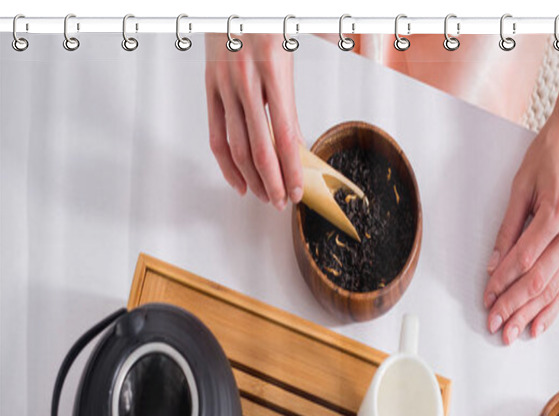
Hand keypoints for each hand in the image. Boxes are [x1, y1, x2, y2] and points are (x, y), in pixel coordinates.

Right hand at [205, 34, 303, 208]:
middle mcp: (246, 79)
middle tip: (282, 201)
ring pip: (236, 146)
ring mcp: (224, 84)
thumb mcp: (288, 60)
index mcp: (273, 71)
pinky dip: (226, 164)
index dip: (291, 169)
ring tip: (265, 196)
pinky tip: (240, 182)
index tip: (297, 190)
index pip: (284, 135)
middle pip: (259, 147)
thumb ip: (291, 107)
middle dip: (273, 182)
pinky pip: (215, 135)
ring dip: (252, 178)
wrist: (235, 2)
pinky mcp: (209, 88)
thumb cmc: (266, 25)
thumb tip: (298, 148)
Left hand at [484, 111, 558, 343]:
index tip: (485, 298)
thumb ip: (506, 231)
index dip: (502, 283)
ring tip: (511, 333)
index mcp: (557, 215)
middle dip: (514, 306)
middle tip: (494, 325)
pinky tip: (538, 325)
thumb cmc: (546, 158)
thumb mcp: (519, 189)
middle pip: (539, 281)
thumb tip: (492, 266)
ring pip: (553, 289)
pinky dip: (552, 308)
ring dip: (530, 314)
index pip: (523, 260)